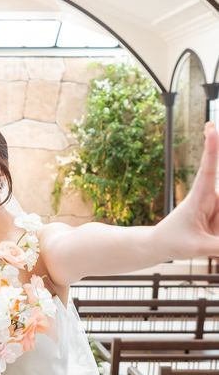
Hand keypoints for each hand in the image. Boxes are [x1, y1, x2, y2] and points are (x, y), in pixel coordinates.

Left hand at [155, 122, 218, 257]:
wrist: (161, 245)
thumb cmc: (173, 241)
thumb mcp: (197, 247)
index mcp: (199, 197)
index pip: (208, 169)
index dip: (211, 149)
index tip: (211, 127)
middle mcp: (211, 197)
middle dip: (216, 219)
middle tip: (207, 209)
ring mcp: (218, 205)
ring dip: (216, 231)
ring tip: (206, 233)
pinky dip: (217, 235)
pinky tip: (209, 230)